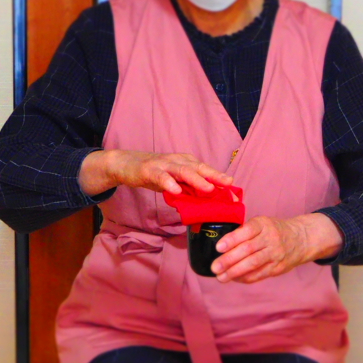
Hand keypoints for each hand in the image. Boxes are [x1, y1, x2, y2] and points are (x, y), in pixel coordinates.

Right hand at [80, 149, 232, 196]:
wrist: (126, 164)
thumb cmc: (154, 173)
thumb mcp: (174, 181)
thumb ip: (189, 189)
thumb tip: (208, 201)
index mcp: (186, 163)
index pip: (206, 170)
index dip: (220, 179)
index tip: (235, 190)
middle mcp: (177, 161)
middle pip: (199, 167)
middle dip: (214, 176)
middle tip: (228, 185)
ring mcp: (163, 165)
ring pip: (183, 171)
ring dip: (196, 179)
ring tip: (207, 188)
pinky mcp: (149, 170)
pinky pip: (161, 177)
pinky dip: (169, 183)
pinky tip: (176, 191)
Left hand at [211, 213, 342, 283]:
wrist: (300, 239)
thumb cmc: (273, 230)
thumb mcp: (261, 223)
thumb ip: (244, 232)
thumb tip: (221, 248)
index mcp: (263, 224)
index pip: (247, 231)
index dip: (231, 239)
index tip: (218, 248)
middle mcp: (271, 238)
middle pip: (248, 250)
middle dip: (229, 260)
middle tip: (214, 267)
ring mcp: (276, 254)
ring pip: (253, 264)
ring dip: (235, 272)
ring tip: (221, 277)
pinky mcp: (278, 267)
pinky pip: (259, 274)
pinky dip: (245, 278)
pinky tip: (234, 279)